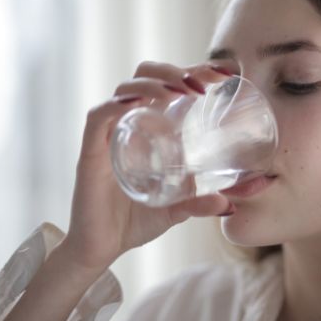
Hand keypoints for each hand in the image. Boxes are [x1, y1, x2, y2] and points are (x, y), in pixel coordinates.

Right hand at [63, 62, 232, 271]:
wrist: (101, 249)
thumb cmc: (136, 221)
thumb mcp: (178, 209)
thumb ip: (201, 203)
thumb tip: (230, 205)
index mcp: (150, 128)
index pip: (169, 84)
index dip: (194, 71)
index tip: (224, 73)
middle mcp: (129, 123)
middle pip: (146, 75)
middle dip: (174, 70)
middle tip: (202, 85)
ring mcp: (109, 135)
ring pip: (125, 89)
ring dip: (154, 82)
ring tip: (180, 92)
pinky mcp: (90, 152)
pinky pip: (99, 117)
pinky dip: (117, 104)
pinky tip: (138, 102)